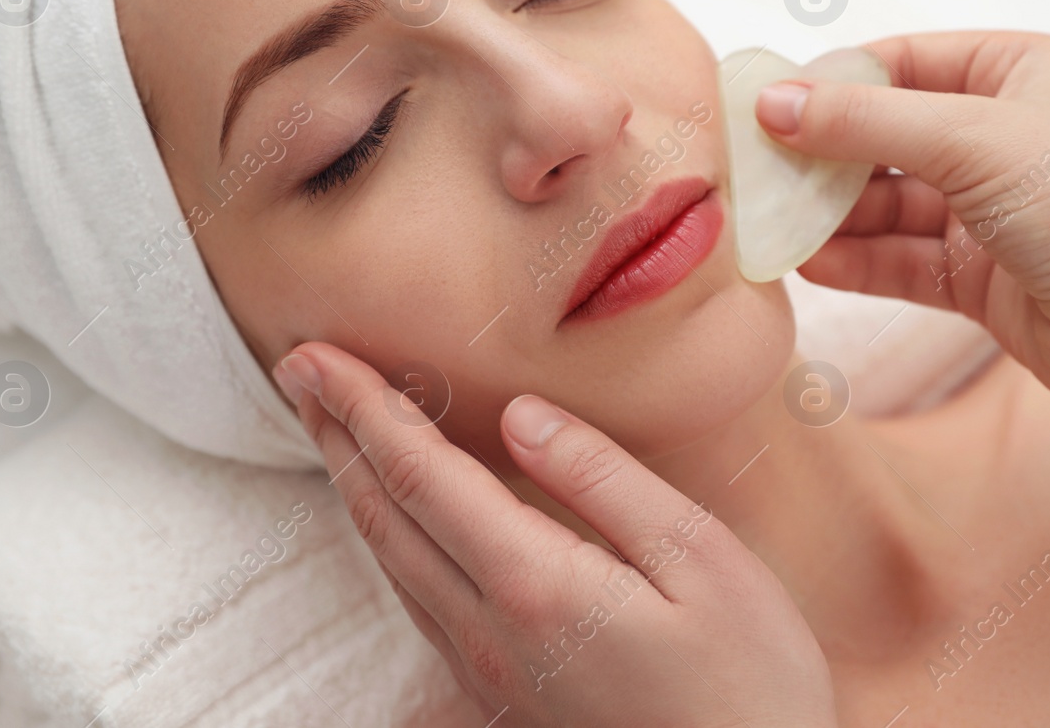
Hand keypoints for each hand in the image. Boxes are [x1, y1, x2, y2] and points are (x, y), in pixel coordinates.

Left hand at [272, 342, 836, 727]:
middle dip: (336, 435)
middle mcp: (490, 631)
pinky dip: (387, 536)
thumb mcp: (701, 557)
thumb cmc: (749, 681)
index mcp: (535, 583)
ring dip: (353, 483)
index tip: (315, 356)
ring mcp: (489, 672)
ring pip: (391, 562)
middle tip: (299, 371)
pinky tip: (393, 515)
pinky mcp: (502, 696)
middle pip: (384, 516)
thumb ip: (603, 479)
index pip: (420, 474)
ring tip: (333, 425)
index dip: (363, 407)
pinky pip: (418, 600)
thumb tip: (519, 416)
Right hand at [755, 31, 1049, 415]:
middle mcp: (1005, 135)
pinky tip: (808, 264)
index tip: (764, 106)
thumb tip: (773, 104)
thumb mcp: (971, 139)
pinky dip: (856, 262)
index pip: (903, 62)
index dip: (832, 82)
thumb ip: (865, 122)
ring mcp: (993, 211)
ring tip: (772, 225)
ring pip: (889, 204)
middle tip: (756, 173)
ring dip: (832, 215)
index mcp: (1019, 72)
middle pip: (888, 136)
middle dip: (823, 157)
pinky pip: (901, 261)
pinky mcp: (982, 278)